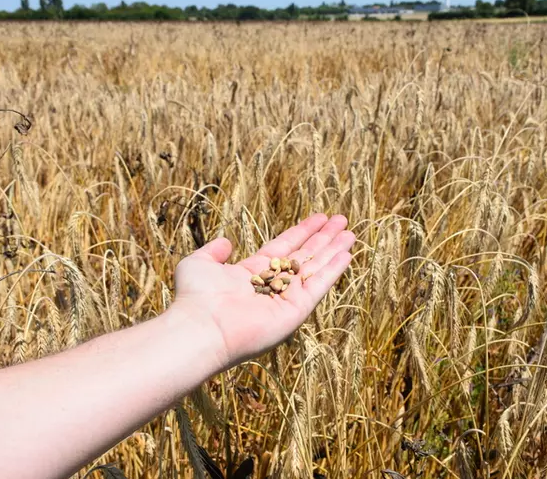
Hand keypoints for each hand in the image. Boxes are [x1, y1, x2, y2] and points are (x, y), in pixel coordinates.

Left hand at [170, 214, 354, 367]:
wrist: (202, 328)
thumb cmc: (196, 297)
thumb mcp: (199, 263)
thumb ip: (214, 251)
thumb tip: (226, 242)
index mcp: (252, 274)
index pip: (284, 247)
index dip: (302, 231)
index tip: (320, 218)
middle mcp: (272, 286)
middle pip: (304, 256)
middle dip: (323, 238)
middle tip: (342, 220)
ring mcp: (285, 299)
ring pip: (315, 269)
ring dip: (334, 251)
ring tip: (351, 233)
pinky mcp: (295, 311)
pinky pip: (318, 286)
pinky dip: (333, 271)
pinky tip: (346, 254)